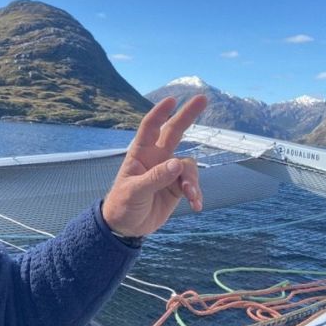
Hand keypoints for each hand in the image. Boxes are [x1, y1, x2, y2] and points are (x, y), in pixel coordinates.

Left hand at [102, 95, 206, 237]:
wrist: (127, 227)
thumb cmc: (122, 204)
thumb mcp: (135, 192)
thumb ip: (155, 177)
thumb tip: (177, 163)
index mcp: (140, 154)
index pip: (150, 128)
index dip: (160, 113)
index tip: (172, 100)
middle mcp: (156, 158)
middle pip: (174, 132)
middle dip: (188, 115)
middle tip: (203, 98)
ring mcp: (168, 172)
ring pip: (188, 165)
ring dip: (192, 180)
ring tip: (191, 196)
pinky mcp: (177, 187)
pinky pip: (192, 184)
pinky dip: (196, 193)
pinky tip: (196, 206)